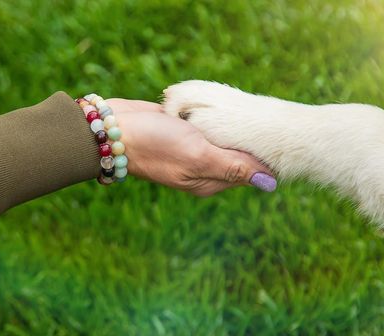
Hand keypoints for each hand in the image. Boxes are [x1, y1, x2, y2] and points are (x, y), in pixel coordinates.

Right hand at [106, 98, 276, 195]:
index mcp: (210, 181)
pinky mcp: (182, 130)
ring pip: (224, 135)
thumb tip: (271, 184)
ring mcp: (192, 149)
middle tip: (256, 115)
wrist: (112, 128)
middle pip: (238, 153)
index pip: (249, 170)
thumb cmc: (155, 144)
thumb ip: (233, 167)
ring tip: (238, 108)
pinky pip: (207, 122)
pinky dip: (212, 112)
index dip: (263, 152)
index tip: (272, 133)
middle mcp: (203, 168)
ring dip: (230, 122)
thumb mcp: (198, 156)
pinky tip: (215, 103)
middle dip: (247, 135)